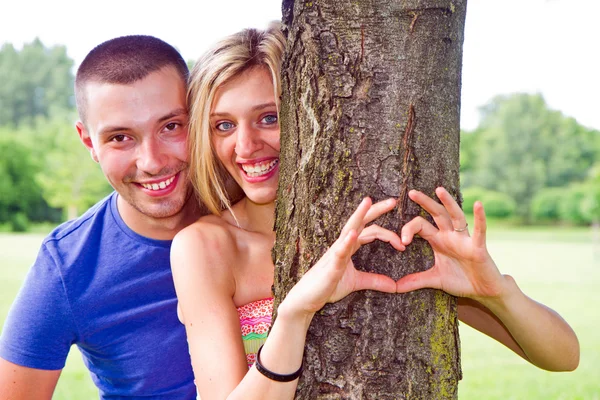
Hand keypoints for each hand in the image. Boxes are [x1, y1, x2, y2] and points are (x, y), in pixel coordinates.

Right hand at [282, 198, 403, 316]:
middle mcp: (343, 244)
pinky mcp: (331, 264)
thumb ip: (375, 281)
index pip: (370, 230)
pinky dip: (346, 241)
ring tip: (368, 201)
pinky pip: (339, 250)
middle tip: (394, 201)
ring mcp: (336, 252)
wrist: (307, 298)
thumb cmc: (328, 286)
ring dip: (359, 214)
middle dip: (376, 210)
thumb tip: (394, 286)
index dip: (388, 232)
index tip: (404, 240)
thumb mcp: (356, 283)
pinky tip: (353, 234)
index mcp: (350, 246)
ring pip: (349, 228)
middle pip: (361, 221)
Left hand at [395, 187, 505, 300]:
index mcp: (438, 240)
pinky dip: (480, 218)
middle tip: (411, 192)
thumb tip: (394, 287)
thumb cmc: (461, 281)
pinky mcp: (478, 247)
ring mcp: (464, 239)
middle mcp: (450, 235)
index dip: (409, 230)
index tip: (402, 242)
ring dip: (448, 203)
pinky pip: (479, 230)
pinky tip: (478, 204)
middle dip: (425, 202)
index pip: (420, 226)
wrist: (483, 292)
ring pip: (455, 216)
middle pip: (436, 214)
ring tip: (439, 190)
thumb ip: (415, 281)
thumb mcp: (435, 280)